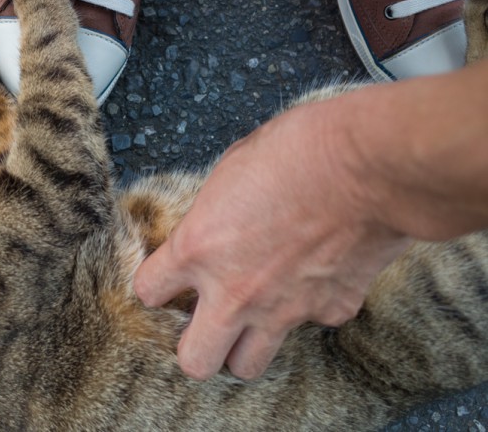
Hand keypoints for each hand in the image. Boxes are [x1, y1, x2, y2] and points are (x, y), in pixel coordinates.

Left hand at [133, 98, 411, 379]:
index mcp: (198, 249)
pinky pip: (311, 326)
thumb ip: (214, 213)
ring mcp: (282, 310)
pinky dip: (309, 309)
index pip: (149, 291)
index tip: (167, 281)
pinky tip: (315, 278)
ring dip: (243, 347)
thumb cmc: (298, 151)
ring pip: (247, 366)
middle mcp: (233, 291)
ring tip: (252, 318)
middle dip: (195, 345)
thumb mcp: (230, 171)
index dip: (156, 285)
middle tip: (204, 321)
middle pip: (194, 361)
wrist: (367, 166)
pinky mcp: (331, 310)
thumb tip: (214, 222)